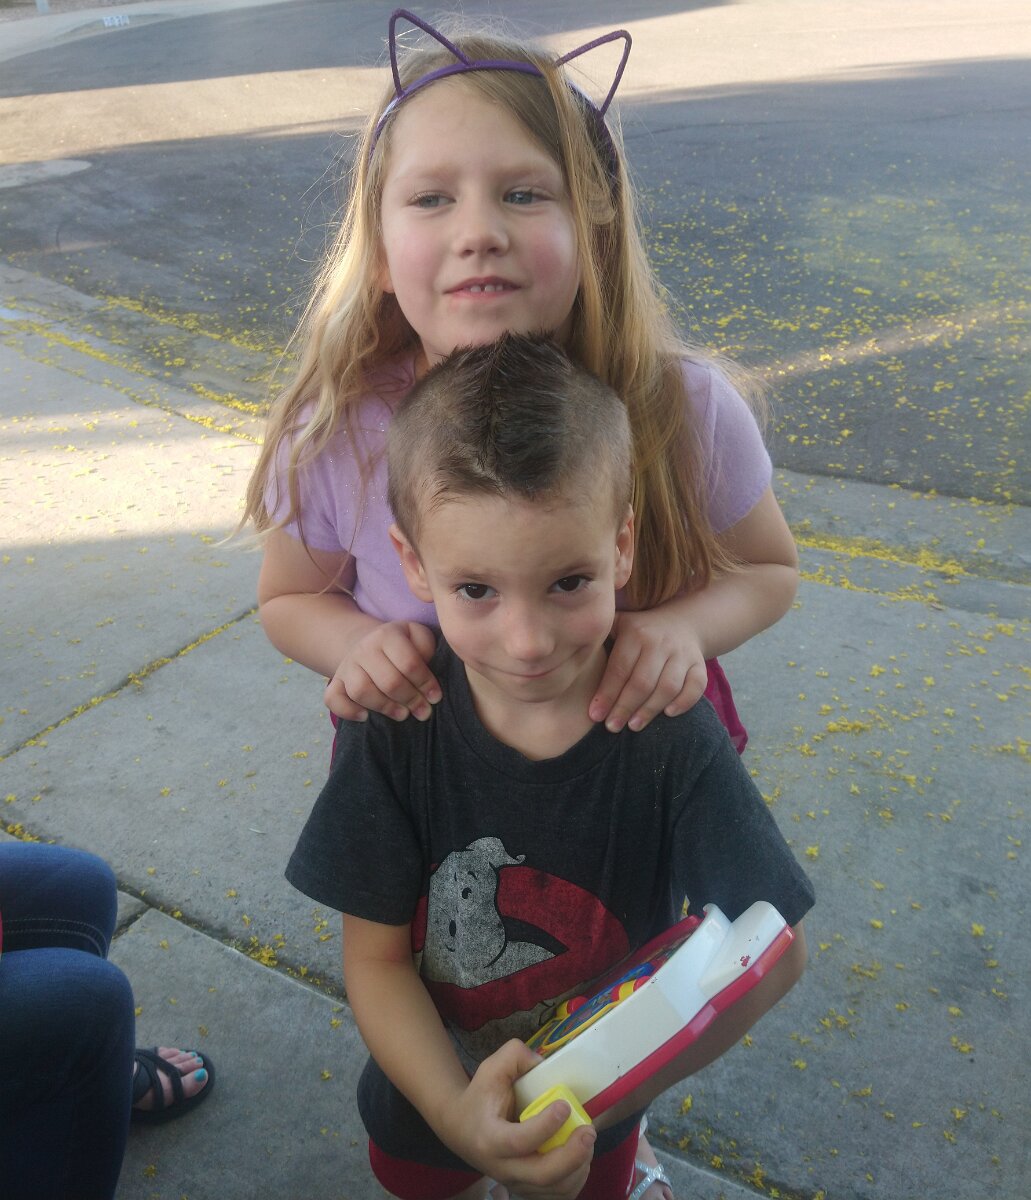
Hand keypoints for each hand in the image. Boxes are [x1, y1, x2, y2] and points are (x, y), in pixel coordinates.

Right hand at [324, 621, 440, 721]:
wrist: (370, 644)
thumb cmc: (402, 645)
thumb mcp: (418, 636)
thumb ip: (427, 647)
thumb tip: (427, 670)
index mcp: (387, 635)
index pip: (409, 663)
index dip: (425, 683)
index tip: (436, 697)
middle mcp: (364, 649)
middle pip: (388, 681)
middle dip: (410, 699)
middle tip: (423, 711)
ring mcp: (347, 666)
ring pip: (361, 691)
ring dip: (384, 707)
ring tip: (402, 715)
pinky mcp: (336, 681)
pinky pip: (333, 698)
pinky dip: (348, 710)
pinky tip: (365, 717)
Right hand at [436, 1041, 595, 1198]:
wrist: (460, 1128)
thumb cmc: (479, 1096)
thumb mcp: (490, 1069)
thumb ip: (515, 1055)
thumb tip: (544, 1063)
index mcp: (489, 1138)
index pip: (520, 1141)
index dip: (545, 1126)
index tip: (564, 1106)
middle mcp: (501, 1167)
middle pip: (542, 1175)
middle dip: (572, 1155)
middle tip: (588, 1131)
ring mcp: (514, 1183)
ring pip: (553, 1189)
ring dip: (578, 1167)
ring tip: (587, 1141)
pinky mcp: (526, 1189)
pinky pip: (556, 1196)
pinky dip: (575, 1181)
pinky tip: (582, 1159)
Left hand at [589, 609, 707, 732]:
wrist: (682, 622)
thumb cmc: (639, 631)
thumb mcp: (617, 626)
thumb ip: (598, 641)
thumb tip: (567, 663)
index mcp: (635, 632)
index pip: (620, 668)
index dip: (607, 694)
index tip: (595, 715)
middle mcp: (660, 641)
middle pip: (643, 682)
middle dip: (625, 707)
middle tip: (612, 726)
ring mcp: (683, 653)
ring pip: (668, 687)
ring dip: (650, 710)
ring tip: (634, 726)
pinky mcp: (699, 664)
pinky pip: (695, 686)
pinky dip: (684, 702)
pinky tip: (668, 714)